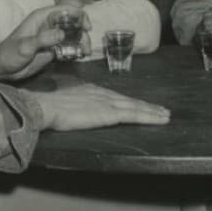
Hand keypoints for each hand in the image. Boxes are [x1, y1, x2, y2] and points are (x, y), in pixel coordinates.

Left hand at [0, 6, 89, 80]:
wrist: (1, 68)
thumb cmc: (8, 54)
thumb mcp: (25, 46)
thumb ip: (43, 39)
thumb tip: (62, 34)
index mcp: (41, 18)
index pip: (64, 10)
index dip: (78, 15)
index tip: (86, 27)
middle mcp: (49, 25)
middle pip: (72, 22)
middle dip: (83, 31)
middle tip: (86, 45)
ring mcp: (51, 37)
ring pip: (73, 35)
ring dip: (82, 42)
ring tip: (84, 53)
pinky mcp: (53, 49)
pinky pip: (69, 46)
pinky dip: (76, 50)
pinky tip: (79, 56)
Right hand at [30, 84, 170, 130]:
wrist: (46, 106)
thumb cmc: (48, 106)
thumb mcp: (64, 101)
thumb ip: (74, 104)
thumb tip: (73, 109)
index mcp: (91, 90)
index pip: (116, 97)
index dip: (130, 101)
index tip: (140, 104)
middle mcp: (103, 93)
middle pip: (129, 100)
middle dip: (146, 106)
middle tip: (162, 110)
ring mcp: (108, 102)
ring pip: (136, 107)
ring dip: (152, 112)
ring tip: (165, 116)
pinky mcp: (111, 113)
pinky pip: (135, 115)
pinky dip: (150, 117)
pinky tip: (160, 120)